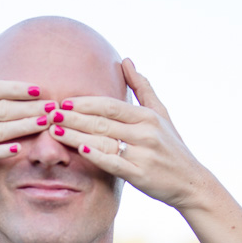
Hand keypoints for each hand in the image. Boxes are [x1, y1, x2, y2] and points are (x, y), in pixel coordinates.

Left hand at [46, 59, 208, 209]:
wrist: (191, 182)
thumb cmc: (172, 147)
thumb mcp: (161, 114)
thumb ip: (142, 88)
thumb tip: (126, 60)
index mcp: (148, 116)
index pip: (110, 106)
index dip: (85, 103)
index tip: (63, 101)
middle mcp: (146, 132)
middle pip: (102, 122)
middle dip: (74, 117)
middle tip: (50, 113)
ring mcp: (143, 154)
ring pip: (104, 141)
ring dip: (76, 135)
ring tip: (54, 131)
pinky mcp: (141, 174)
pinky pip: (114, 163)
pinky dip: (97, 156)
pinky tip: (80, 150)